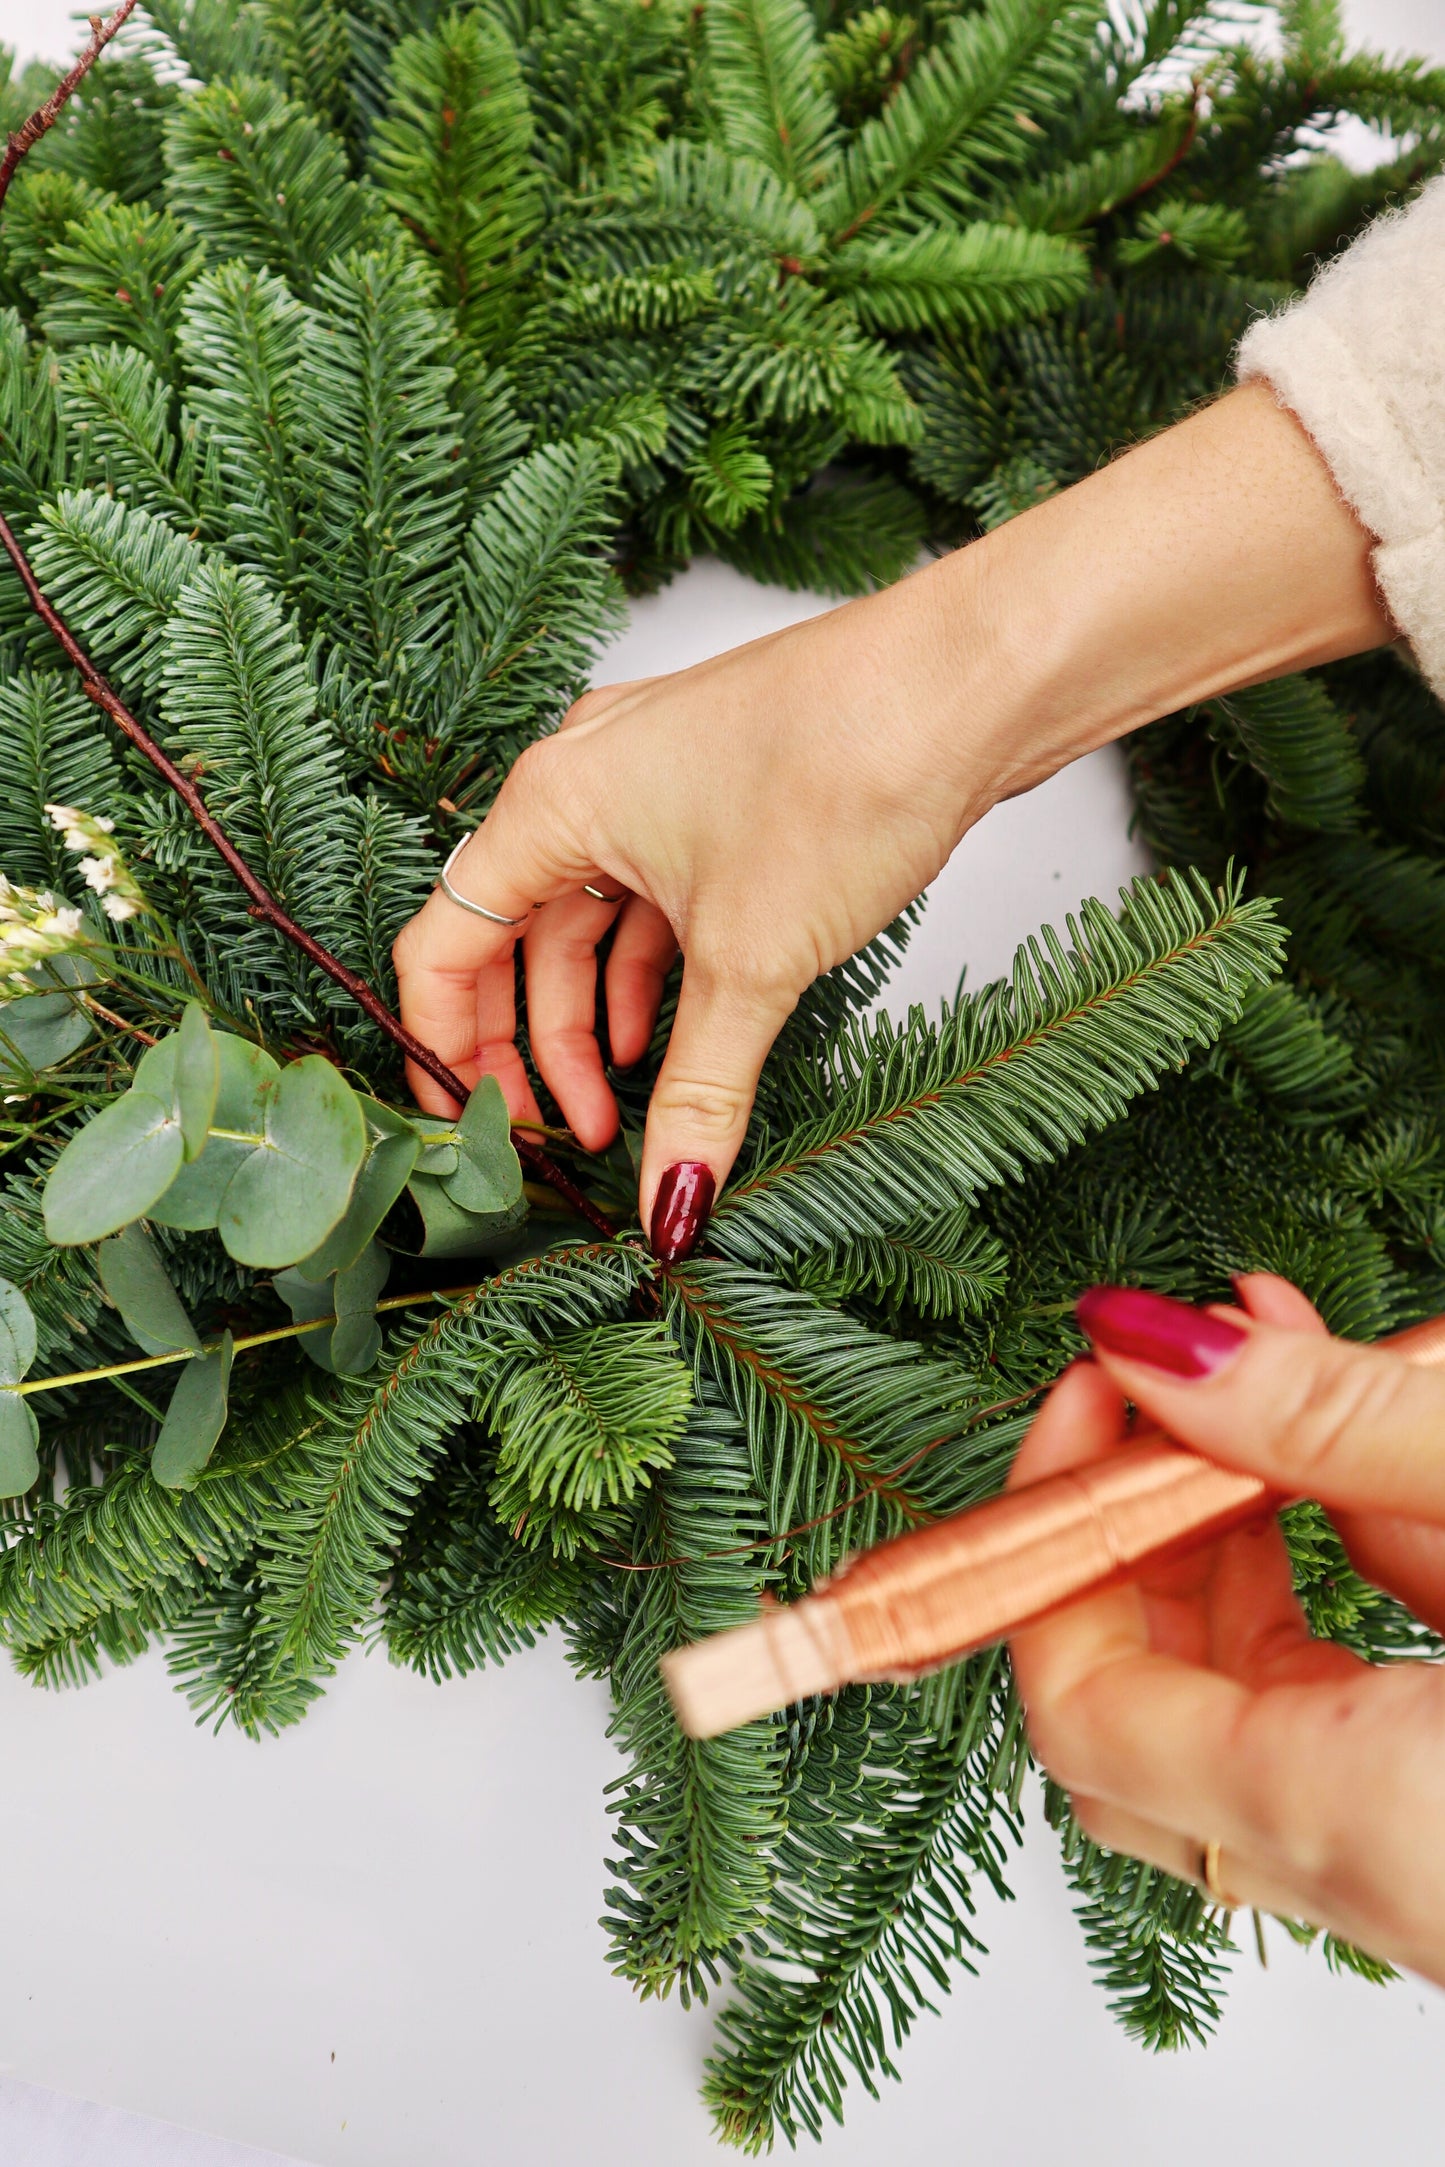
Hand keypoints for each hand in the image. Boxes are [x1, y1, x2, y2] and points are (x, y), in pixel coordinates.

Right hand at [393, 387, 1387, 1249]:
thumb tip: (667, 1198)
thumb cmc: (845, 769)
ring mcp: (653, 781)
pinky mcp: (718, 792)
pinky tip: (673, 1036)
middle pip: (512, 940)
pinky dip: (653, 972)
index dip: (443, 1047)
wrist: (973, 681)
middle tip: (556, 1138)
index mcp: (550, 804)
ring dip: (599, 1020)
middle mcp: (584, 781)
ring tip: (626, 1107)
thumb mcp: (752, 961)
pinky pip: (650, 898)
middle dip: (530, 1049)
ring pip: (587, 923)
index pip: (444, 945)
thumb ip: (697, 1091)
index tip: (464, 1127)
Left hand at [1009, 1273, 1444, 1983]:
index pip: (1079, 1703)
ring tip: (1252, 1393)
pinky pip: (1331, 1719)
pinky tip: (1329, 1473)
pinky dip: (1302, 1593)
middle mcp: (1377, 1876)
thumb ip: (1343, 1433)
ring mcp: (1423, 1865)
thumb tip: (1163, 1341)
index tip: (1083, 1392)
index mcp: (1365, 1821)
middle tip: (1147, 1392)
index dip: (1051, 1535)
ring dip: (1217, 1549)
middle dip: (1124, 1533)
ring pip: (1238, 1713)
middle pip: (1142, 1711)